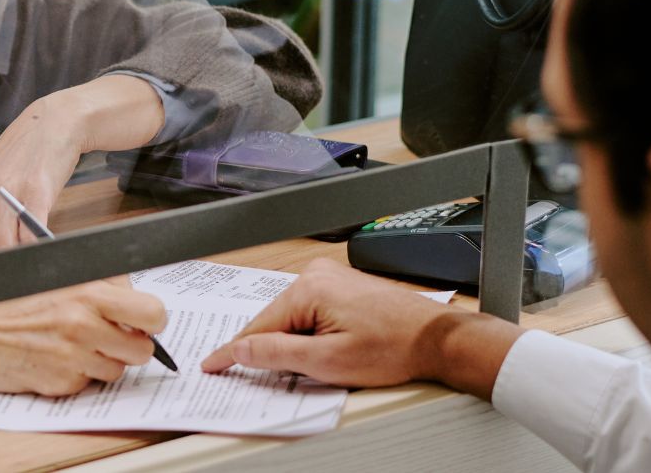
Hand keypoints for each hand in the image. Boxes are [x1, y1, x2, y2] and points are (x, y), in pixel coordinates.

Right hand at [0, 279, 166, 396]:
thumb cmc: (3, 300)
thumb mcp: (51, 274)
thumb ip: (94, 281)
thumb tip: (127, 291)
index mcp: (87, 292)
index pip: (153, 312)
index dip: (149, 319)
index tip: (140, 320)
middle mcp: (85, 325)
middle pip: (142, 349)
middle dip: (132, 344)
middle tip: (115, 337)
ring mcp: (74, 358)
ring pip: (117, 369)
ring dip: (103, 360)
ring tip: (74, 344)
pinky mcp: (61, 383)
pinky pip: (87, 383)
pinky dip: (77, 374)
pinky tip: (54, 357)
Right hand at [199, 259, 522, 399]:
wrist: (437, 339)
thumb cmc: (395, 347)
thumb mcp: (328, 361)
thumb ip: (277, 354)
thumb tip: (241, 350)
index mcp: (308, 288)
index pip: (257, 325)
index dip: (234, 351)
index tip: (212, 364)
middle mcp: (316, 274)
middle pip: (274, 320)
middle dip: (272, 348)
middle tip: (271, 375)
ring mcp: (331, 277)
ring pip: (293, 318)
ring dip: (294, 343)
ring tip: (321, 363)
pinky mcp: (342, 286)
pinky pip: (310, 313)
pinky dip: (308, 333)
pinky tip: (326, 350)